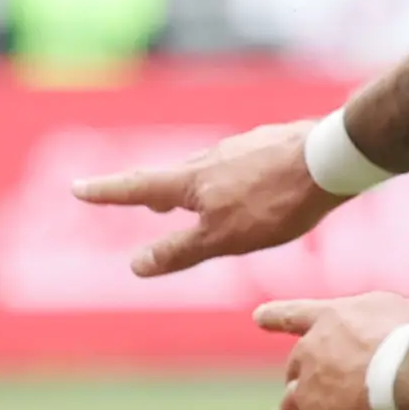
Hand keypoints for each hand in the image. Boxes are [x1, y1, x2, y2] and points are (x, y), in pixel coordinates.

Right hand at [75, 122, 341, 277]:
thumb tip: (135, 264)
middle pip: (173, 177)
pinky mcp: (273, 145)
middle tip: (141, 199)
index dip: (105, 192)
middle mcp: (211, 158)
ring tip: (195, 198)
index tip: (77, 188)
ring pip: (209, 169)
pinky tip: (254, 187)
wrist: (331, 161)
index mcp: (191, 181)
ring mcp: (242, 147)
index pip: (137, 187)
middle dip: (155, 191)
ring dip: (195, 185)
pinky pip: (242, 165)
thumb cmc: (275, 203)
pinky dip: (233, 179)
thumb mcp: (222, 239)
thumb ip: (180, 251)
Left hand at [256, 291, 408, 409]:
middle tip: (310, 392)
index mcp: (329, 320)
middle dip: (302, 379)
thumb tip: (378, 336)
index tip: (259, 317)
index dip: (275, 317)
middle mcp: (309, 353)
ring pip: (290, 402)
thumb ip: (375, 322)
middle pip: (296, 369)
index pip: (296, 316)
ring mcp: (307, 391)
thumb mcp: (393, 309)